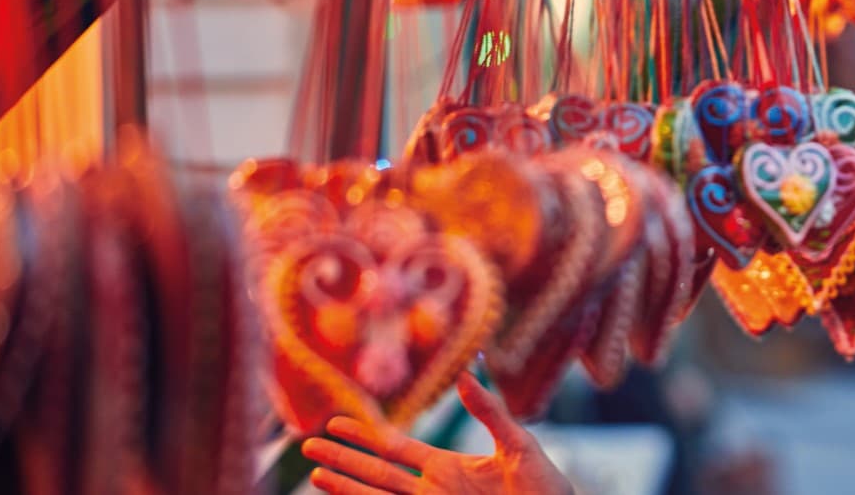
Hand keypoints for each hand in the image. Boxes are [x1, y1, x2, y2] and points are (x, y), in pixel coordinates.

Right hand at [302, 374, 571, 493]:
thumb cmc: (547, 489)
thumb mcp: (519, 446)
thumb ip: (490, 412)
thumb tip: (467, 372)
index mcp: (448, 468)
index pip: (396, 448)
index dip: (365, 436)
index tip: (335, 423)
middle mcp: (433, 491)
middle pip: (376, 473)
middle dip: (342, 460)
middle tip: (307, 447)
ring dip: (345, 487)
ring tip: (313, 475)